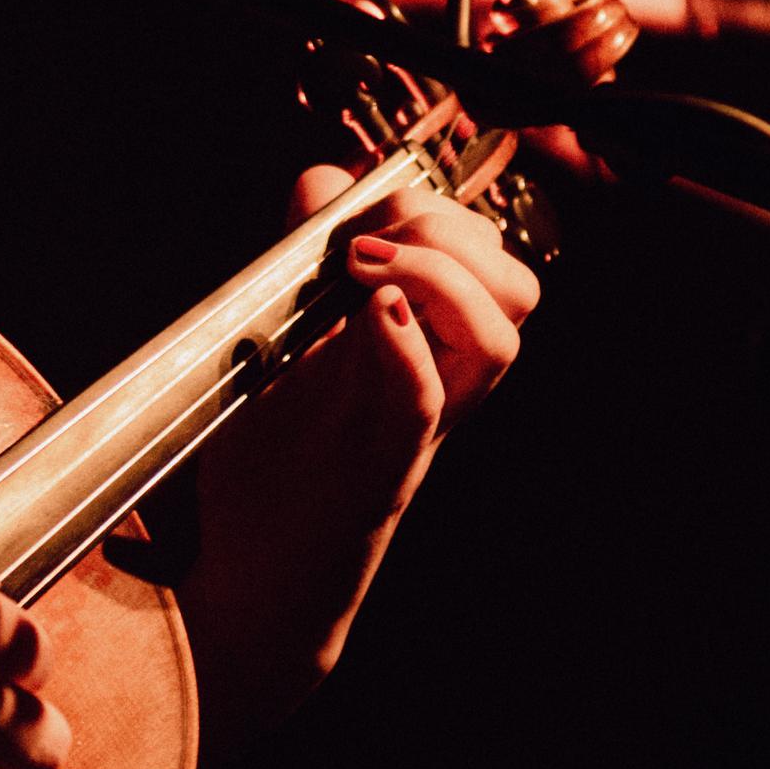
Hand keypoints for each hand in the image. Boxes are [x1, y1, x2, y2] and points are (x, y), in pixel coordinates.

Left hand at [177, 175, 541, 743]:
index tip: (366, 196)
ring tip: (369, 271)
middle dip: (449, 232)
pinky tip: (376, 314)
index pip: (489, 260)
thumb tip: (324, 179)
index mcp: (425, 353)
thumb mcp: (283, 348)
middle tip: (367, 237)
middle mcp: (437, 390)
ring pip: (495, 342)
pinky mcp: (376, 472)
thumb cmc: (272, 472)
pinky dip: (406, 346)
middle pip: (515, 291)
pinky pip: (423, 401)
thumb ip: (306, 266)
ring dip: (439, 280)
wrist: (254, 589)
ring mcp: (412, 432)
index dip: (445, 208)